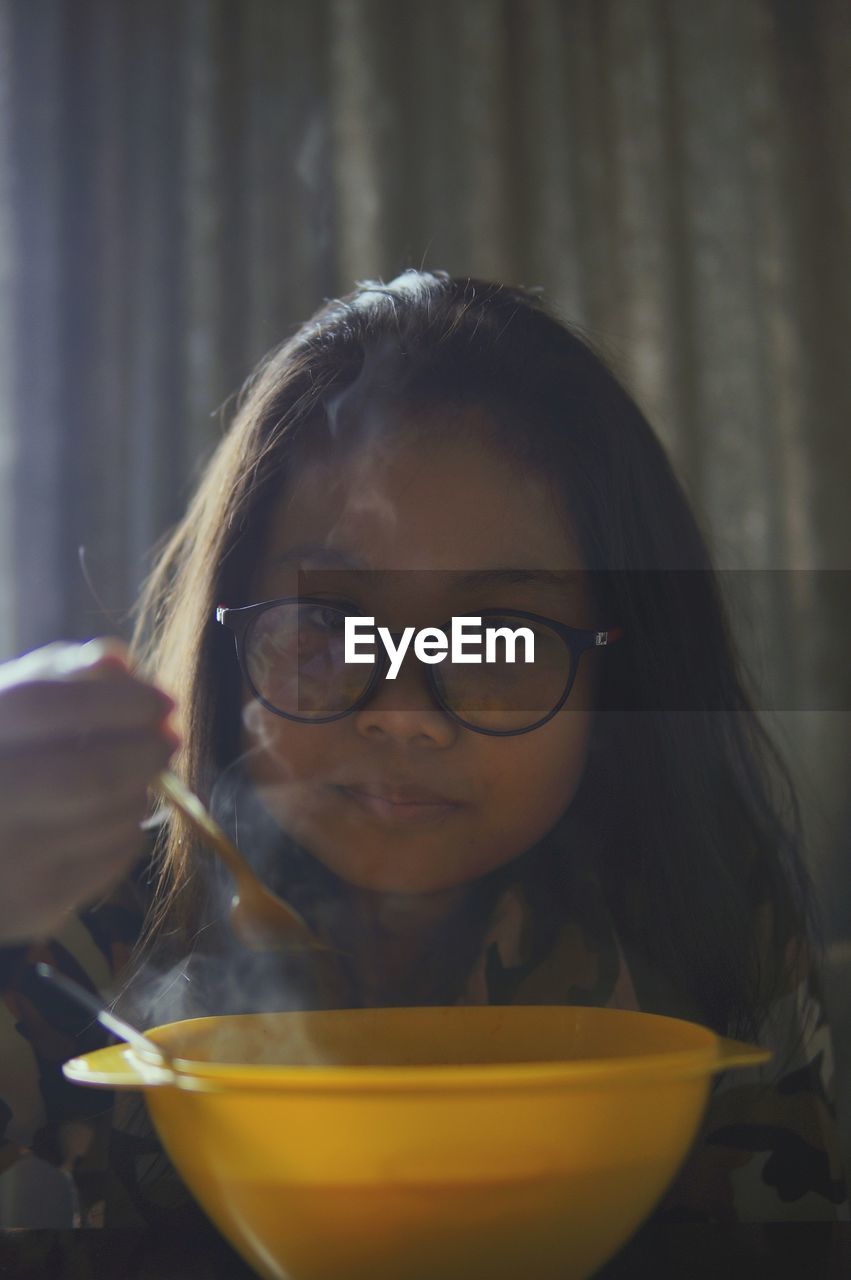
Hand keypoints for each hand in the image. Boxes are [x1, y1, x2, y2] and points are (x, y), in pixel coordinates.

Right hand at [0, 638, 178, 944]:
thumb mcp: (5, 710)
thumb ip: (57, 676)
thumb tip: (118, 660)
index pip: (49, 706)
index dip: (121, 700)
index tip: (164, 701)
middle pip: (92, 775)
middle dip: (147, 753)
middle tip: (169, 740)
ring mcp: (8, 862)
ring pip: (112, 819)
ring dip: (140, 791)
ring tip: (135, 777)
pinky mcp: (35, 908)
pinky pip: (114, 860)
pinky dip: (127, 830)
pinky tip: (107, 817)